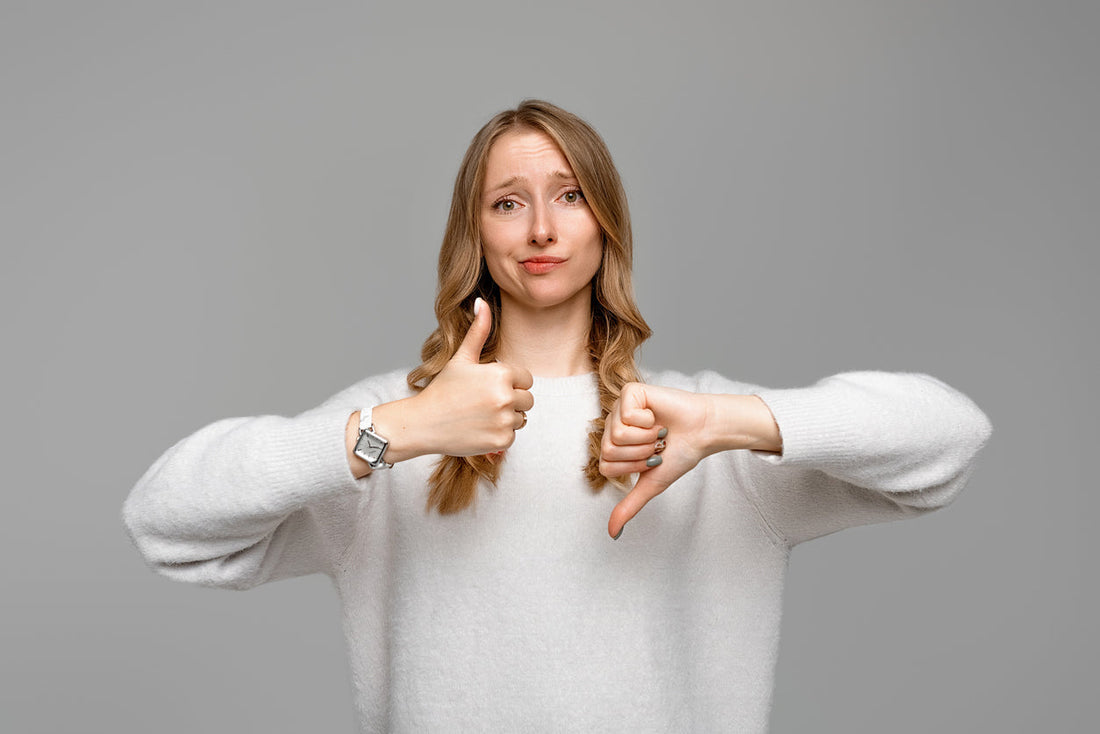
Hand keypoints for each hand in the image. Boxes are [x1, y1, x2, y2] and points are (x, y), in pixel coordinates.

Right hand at [401, 298, 533, 457]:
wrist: (423, 423)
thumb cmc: (443, 389)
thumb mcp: (462, 358)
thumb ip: (478, 331)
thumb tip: (481, 302)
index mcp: (501, 374)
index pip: (526, 379)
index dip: (509, 382)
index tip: (487, 387)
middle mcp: (505, 397)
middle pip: (527, 399)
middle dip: (510, 400)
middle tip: (483, 402)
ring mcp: (504, 421)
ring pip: (521, 418)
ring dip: (506, 417)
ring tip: (481, 415)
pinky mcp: (501, 442)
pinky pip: (512, 435)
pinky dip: (499, 434)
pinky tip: (479, 428)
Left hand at [600, 383, 711, 538]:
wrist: (703, 432)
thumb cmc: (679, 453)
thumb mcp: (652, 484)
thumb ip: (629, 505)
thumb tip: (612, 533)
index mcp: (614, 446)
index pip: (607, 466)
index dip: (633, 468)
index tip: (652, 460)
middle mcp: (613, 426)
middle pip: (609, 451)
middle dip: (640, 454)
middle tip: (657, 445)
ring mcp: (620, 408)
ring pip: (617, 434)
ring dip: (646, 438)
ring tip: (659, 431)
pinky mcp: (631, 392)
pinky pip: (626, 415)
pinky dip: (648, 421)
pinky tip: (658, 416)